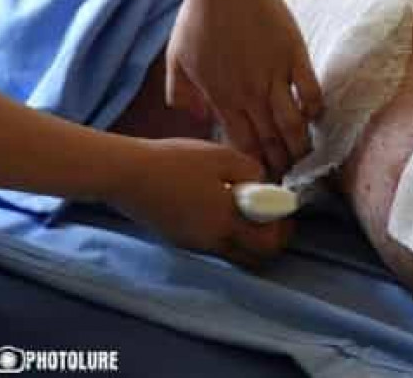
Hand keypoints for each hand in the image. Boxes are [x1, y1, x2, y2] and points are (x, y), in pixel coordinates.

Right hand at [112, 138, 293, 266]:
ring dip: (247, 238)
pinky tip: (219, 208)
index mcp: (226, 222)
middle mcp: (213, 241)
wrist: (126, 173)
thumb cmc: (175, 161)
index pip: (269, 243)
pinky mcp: (180, 240)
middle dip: (269, 239)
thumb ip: (252, 171)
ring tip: (244, 209)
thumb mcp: (222, 156)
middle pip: (254, 256)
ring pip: (234, 253)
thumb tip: (265, 184)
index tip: (285, 213)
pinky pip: (215, 246)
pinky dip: (227, 234)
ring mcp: (195, 245)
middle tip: (271, 217)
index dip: (284, 229)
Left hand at [166, 0, 322, 177]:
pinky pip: (310, 90)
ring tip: (306, 156)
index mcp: (222, 99)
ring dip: (301, 145)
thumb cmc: (198, 20)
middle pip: (270, 141)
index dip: (255, 166)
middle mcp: (250, 94)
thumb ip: (180, 95)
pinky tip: (314, 115)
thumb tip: (200, 118)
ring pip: (293, 124)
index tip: (262, 177)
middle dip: (281, 164)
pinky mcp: (294, 55)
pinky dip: (315, 107)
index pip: (242, 145)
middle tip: (288, 175)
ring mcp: (274, 75)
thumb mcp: (175, 60)